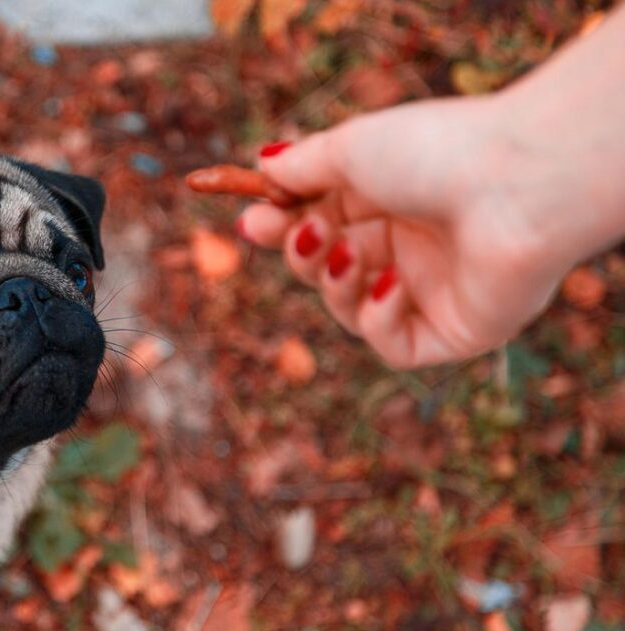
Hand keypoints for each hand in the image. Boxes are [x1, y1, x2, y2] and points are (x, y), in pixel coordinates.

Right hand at [241, 97, 570, 368]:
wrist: (516, 183)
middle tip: (294, 231)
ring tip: (346, 254)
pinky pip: (394, 344)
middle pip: (327, 268)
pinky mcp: (454, 332)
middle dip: (299, 253)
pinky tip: (391, 283)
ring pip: (350, 309)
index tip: (250, 219)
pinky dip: (378, 318)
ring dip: (333, 284)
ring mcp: (432, 290)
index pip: (321, 222)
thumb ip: (300, 165)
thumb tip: (261, 169)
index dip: (282, 225)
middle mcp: (412, 244)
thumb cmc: (436, 152)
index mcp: (392, 198)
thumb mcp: (350, 149)